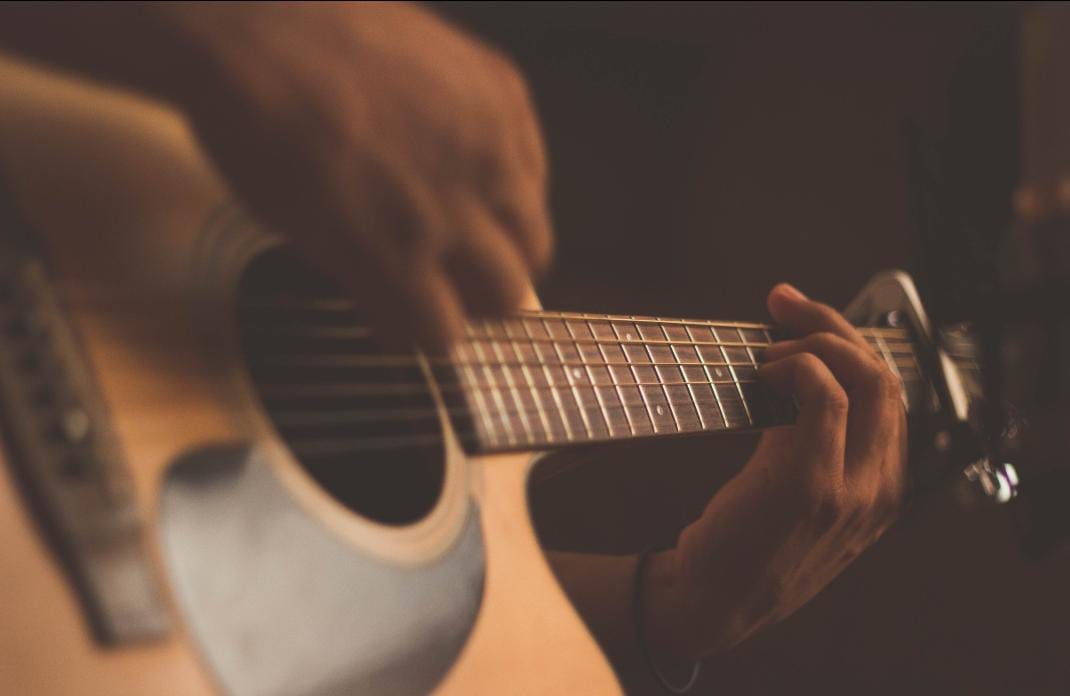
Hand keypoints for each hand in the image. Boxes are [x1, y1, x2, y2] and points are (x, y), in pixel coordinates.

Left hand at [154, 2, 551, 347]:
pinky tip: (471, 167)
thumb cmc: (261, 128)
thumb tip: (398, 324)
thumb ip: (365, 284)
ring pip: (534, 237)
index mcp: (395, 252)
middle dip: (479, 298)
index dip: (428, 331)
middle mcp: (456, 205)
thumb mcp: (299, 232)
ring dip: (504, 246)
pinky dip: (511, 181)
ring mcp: (488, 146)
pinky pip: (534, 165)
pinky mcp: (503, 95)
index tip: (419, 318)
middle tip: (454, 281)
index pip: (445, 334)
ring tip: (467, 222)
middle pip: (508, 294)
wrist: (264, 25)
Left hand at [642, 283, 906, 666]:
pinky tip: (764, 374)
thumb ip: (817, 444)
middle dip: (836, 325)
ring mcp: (851, 488)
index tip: (803, 318)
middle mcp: (880, 490)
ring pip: (863, 377)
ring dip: (813, 342)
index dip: (851, 345)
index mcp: (884, 491)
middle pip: (885, 376)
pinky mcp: (809, 483)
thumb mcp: (802, 497)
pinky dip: (796, 367)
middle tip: (785, 305)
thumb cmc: (745, 543)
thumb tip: (798, 369)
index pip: (891, 395)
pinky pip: (823, 395)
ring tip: (768, 348)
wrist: (712, 603)